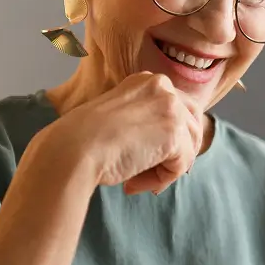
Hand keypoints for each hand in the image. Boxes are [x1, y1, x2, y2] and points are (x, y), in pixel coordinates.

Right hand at [43, 72, 204, 195]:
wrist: (73, 149)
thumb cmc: (86, 140)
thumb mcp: (121, 117)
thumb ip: (147, 121)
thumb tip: (172, 147)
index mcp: (148, 80)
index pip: (180, 110)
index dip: (169, 139)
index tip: (147, 158)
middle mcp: (163, 87)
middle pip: (192, 127)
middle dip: (176, 154)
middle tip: (148, 174)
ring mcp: (171, 108)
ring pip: (188, 148)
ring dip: (166, 170)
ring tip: (136, 180)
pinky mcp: (174, 134)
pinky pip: (181, 166)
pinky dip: (161, 181)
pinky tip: (133, 183)